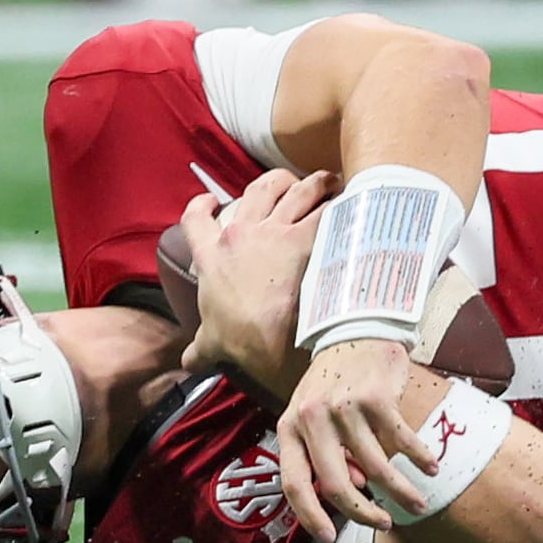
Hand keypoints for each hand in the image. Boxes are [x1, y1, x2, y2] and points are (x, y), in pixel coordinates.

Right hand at [178, 166, 332, 399]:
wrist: (269, 339)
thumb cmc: (238, 338)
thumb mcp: (210, 342)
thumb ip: (199, 346)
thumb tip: (188, 361)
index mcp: (212, 256)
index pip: (195, 221)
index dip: (201, 206)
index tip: (211, 200)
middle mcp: (241, 234)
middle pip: (257, 190)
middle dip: (275, 181)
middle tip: (289, 184)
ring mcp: (274, 232)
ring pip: (296, 191)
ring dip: (315, 183)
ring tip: (329, 181)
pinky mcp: (306, 237)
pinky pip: (326, 209)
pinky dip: (341, 202)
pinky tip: (353, 202)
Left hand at [270, 334, 441, 542]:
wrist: (357, 330)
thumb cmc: (335, 383)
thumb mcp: (316, 418)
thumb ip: (326, 454)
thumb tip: (354, 488)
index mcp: (290, 427)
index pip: (294, 483)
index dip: (310, 516)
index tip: (330, 537)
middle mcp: (311, 418)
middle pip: (335, 483)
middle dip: (362, 513)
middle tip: (383, 524)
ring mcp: (344, 407)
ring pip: (374, 466)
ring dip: (401, 490)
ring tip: (417, 502)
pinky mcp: (376, 396)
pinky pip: (401, 440)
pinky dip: (419, 458)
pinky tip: (430, 468)